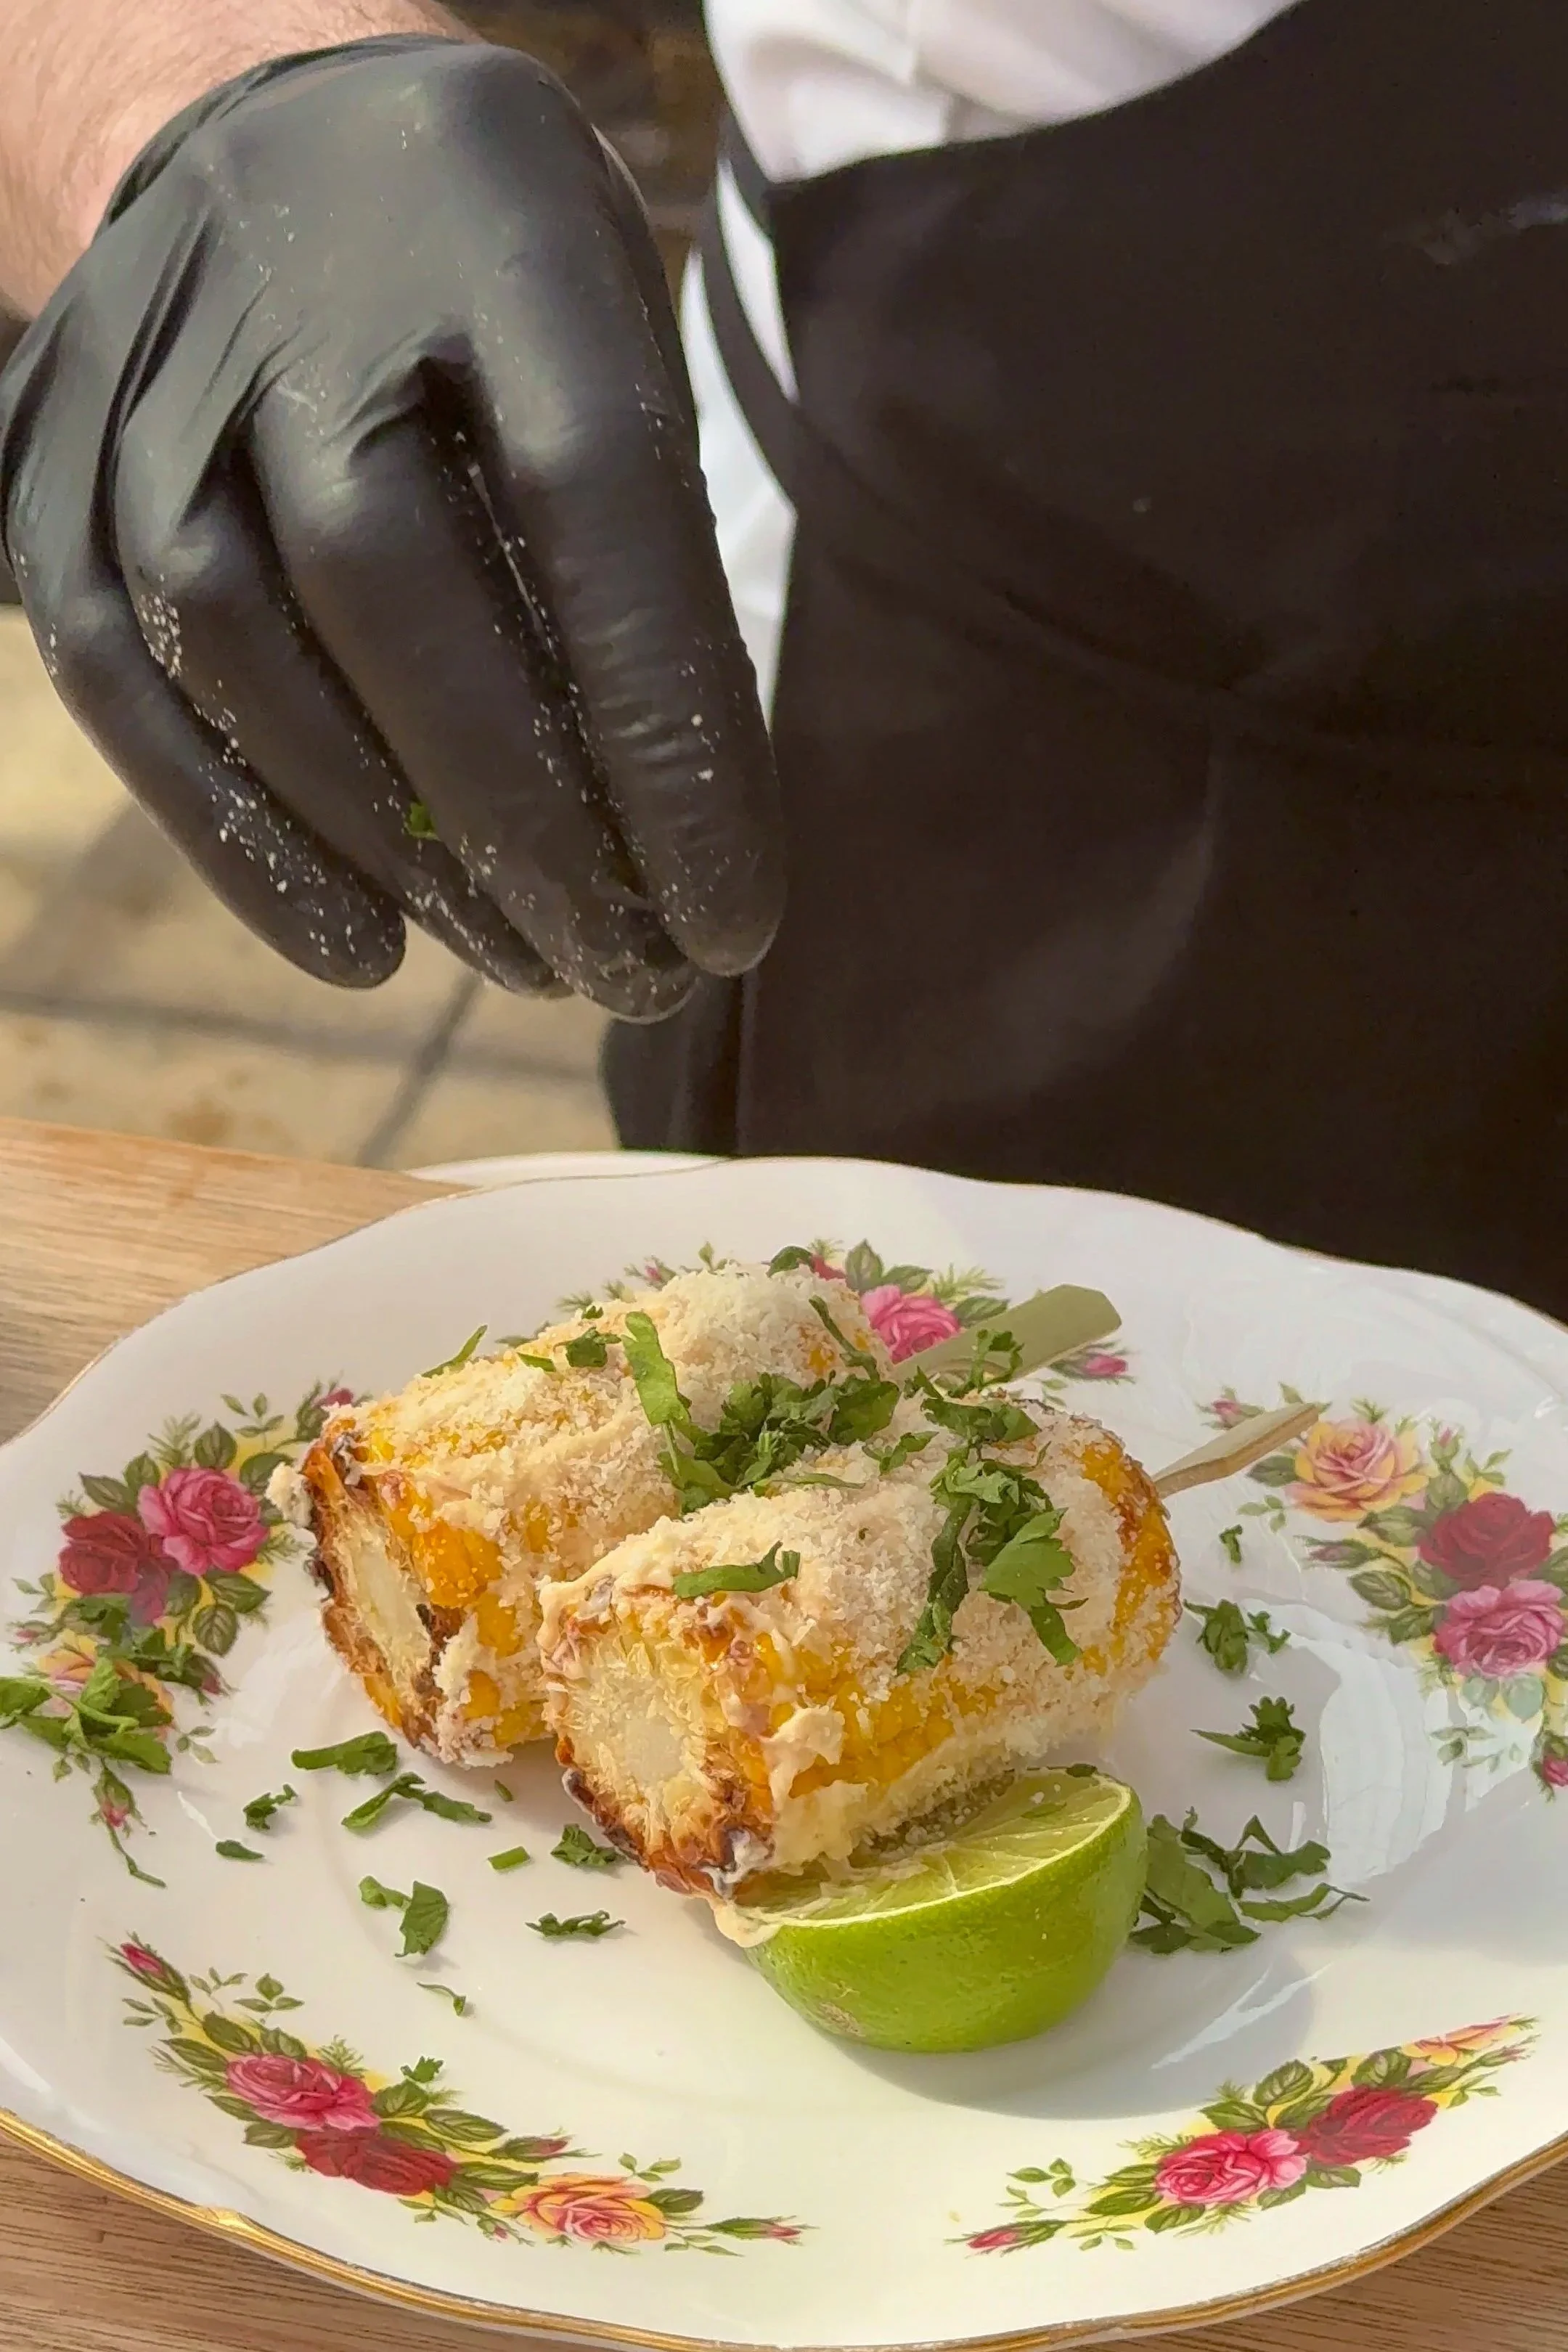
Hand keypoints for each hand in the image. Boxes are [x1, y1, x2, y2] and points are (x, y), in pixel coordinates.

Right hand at [0, 38, 781, 1009]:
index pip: (591, 495)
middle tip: (630, 968)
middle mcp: (291, 290)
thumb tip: (681, 818)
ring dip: (396, 854)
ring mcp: (144, 378)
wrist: (282, 151)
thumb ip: (639, 543)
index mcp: (490, 231)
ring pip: (244, 653)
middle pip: (392, 591)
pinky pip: (120, 680)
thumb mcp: (615, 341)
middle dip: (526, 828)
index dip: (666, 735)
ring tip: (526, 961)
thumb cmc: (499, 285)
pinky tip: (363, 942)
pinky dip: (241, 840)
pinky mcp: (48, 471)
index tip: (731, 913)